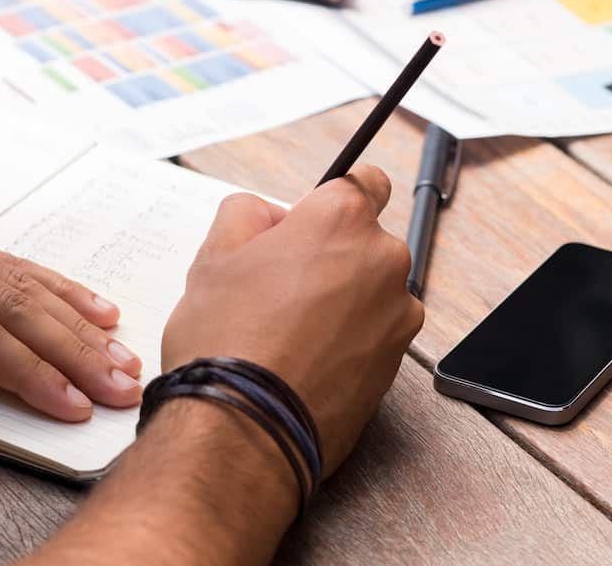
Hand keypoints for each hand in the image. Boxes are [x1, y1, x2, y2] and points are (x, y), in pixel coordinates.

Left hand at [0, 207, 142, 420]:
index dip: (32, 372)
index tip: (75, 404)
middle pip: (17, 310)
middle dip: (75, 353)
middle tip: (119, 386)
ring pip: (26, 288)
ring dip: (80, 327)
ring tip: (119, 358)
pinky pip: (17, 264)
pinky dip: (60, 290)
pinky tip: (97, 310)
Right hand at [162, 166, 420, 474]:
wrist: (243, 430)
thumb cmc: (226, 341)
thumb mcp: (214, 256)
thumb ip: (246, 214)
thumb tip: (267, 214)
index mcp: (342, 219)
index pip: (366, 181)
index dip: (335, 202)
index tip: (314, 222)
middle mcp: (383, 259)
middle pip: (365, 240)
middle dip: (332, 255)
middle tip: (280, 285)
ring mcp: (397, 314)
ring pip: (372, 290)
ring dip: (344, 299)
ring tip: (289, 331)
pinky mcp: (397, 363)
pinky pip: (376, 334)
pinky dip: (351, 340)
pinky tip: (307, 359)